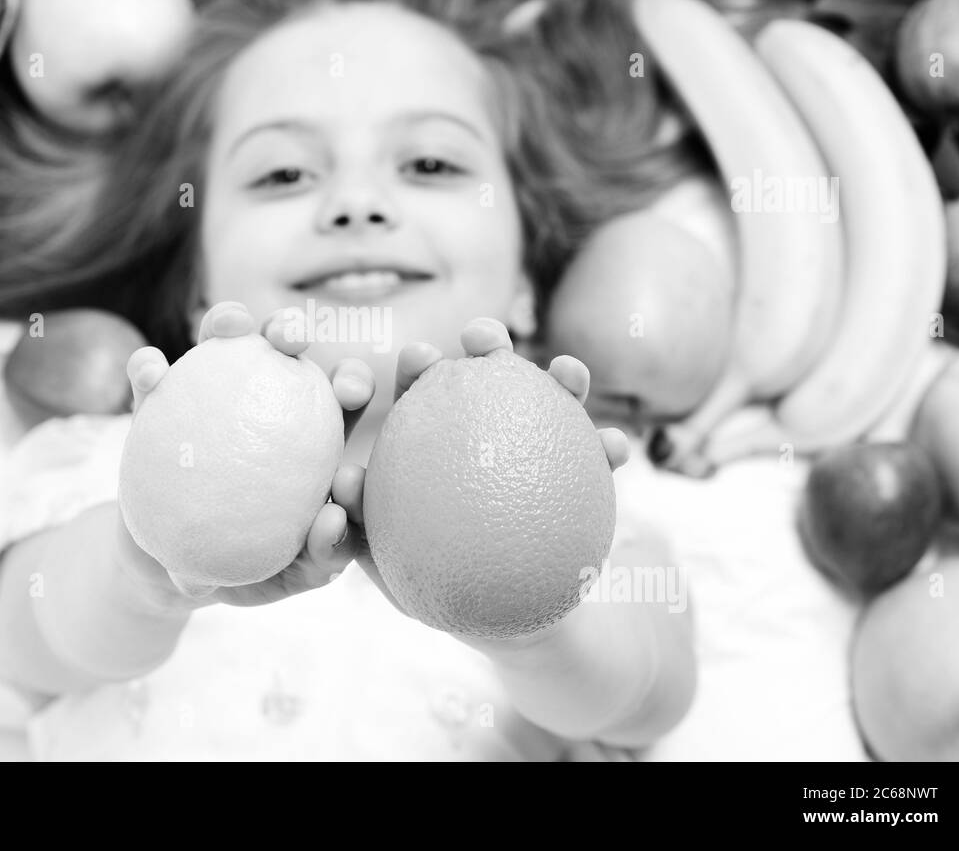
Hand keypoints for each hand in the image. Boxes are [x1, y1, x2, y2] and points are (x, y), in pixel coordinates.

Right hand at [121, 301, 375, 610]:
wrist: (171, 572)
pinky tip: (149, 371)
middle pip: (287, 355)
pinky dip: (148, 370)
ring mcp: (205, 398)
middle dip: (291, 330)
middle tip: (293, 340)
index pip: (340, 399)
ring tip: (229, 326)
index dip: (351, 382)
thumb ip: (319, 558)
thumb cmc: (250, 572)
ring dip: (228, 322)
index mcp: (307, 436)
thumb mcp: (290, 575)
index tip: (350, 392)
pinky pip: (149, 380)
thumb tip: (329, 523)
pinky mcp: (155, 408)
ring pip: (222, 344)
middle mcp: (258, 402)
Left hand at [351, 317, 629, 617]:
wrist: (503, 619)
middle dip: (486, 340)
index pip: (418, 390)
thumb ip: (357, 526)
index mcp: (433, 436)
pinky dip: (608, 450)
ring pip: (550, 400)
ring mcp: (539, 448)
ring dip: (563, 378)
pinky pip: (597, 461)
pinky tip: (615, 448)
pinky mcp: (581, 475)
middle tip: (485, 340)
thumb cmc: (430, 584)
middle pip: (485, 373)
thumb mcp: (388, 562)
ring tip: (568, 373)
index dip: (417, 365)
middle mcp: (488, 429)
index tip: (418, 357)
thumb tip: (343, 483)